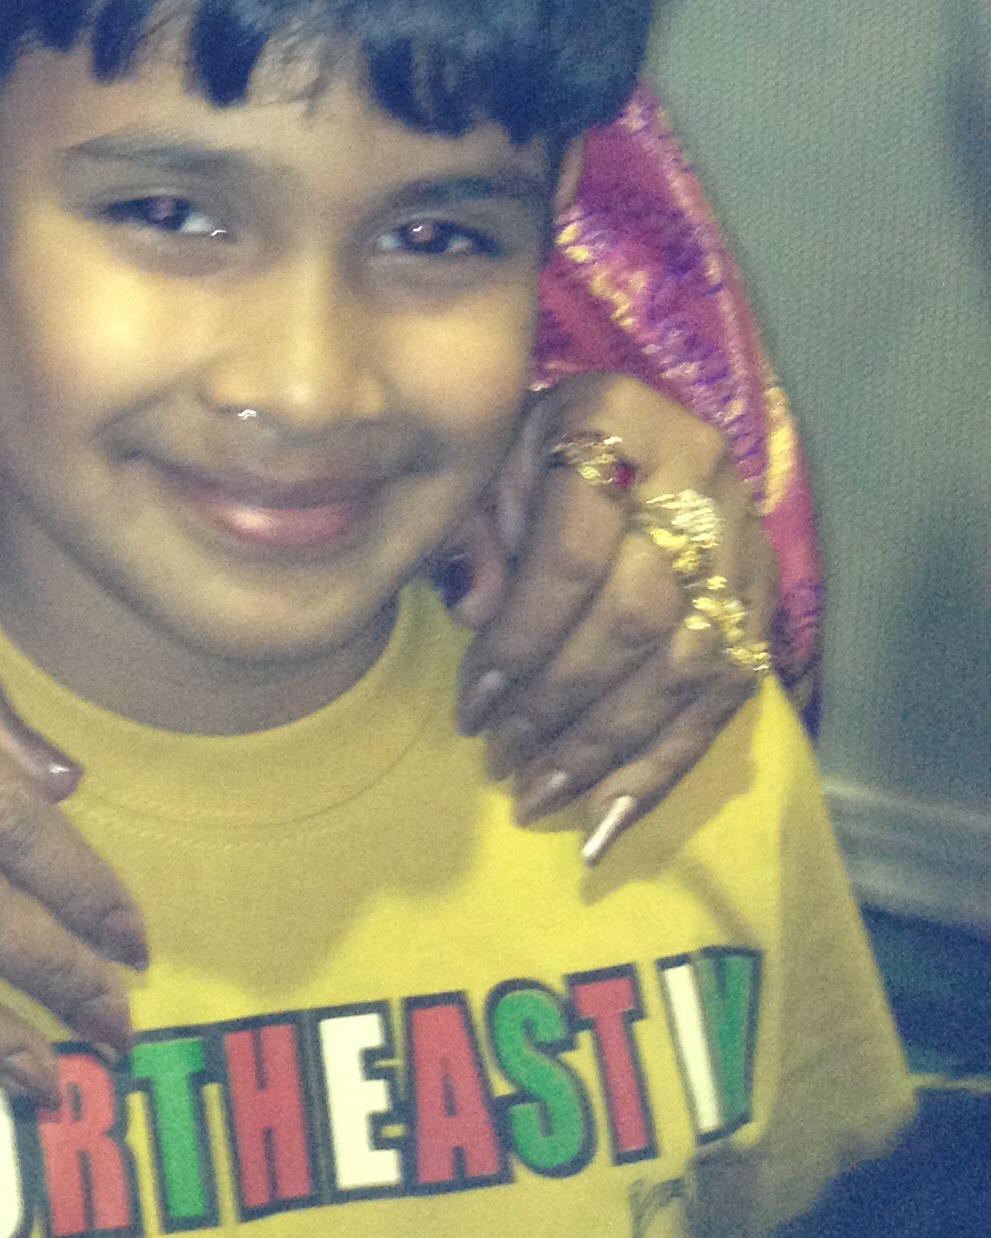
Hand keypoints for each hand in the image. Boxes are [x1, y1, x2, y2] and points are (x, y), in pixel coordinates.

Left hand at [436, 376, 778, 865]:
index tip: (473, 703)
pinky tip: (609, 817)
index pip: (576, 553)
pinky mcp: (763, 598)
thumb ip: (475, 528)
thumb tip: (477, 612)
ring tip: (540, 792)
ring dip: (609, 746)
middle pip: (637, 616)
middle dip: (563, 703)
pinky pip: (722, 697)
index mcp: (617, 420)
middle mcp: (699, 478)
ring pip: (686, 666)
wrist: (617, 427)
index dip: (523, 638)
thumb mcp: (489, 458)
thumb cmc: (532, 444)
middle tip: (501, 757)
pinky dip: (662, 764)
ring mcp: (744, 541)